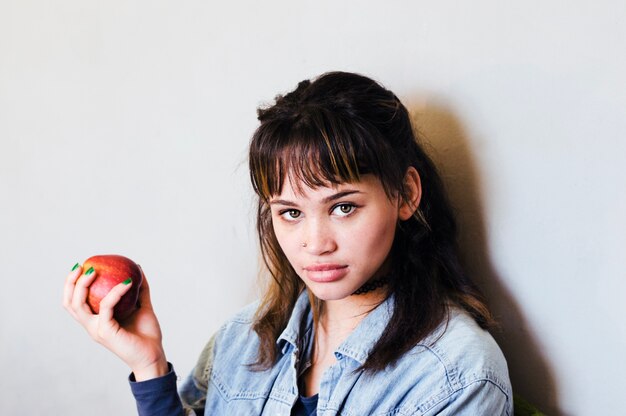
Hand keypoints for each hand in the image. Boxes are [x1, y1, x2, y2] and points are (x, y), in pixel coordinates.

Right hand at [63, 264, 168, 380]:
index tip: (82, 266)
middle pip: (70, 303)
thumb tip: (138, 269)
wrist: (153, 354)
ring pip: (78, 306)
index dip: (72, 285)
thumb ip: (139, 289)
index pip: (75, 302)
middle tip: (82, 266)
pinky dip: (115, 292)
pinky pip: (106, 307)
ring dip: (82, 285)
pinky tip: (128, 282)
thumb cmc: (147, 334)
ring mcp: (97, 329)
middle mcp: (92, 325)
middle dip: (70, 283)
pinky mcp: (106, 332)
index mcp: (96, 320)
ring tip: (94, 270)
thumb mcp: (142, 306)